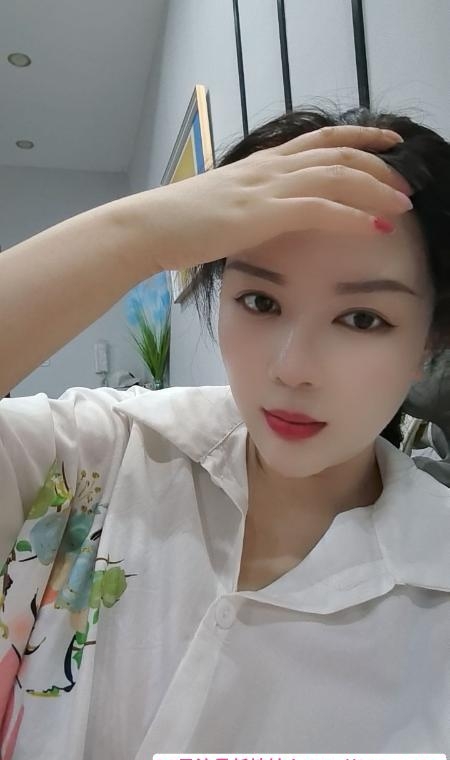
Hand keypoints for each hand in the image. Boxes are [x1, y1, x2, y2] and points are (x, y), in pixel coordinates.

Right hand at [140, 126, 412, 273]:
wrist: (148, 226)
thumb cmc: (177, 223)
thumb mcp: (221, 205)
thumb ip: (248, 204)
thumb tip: (261, 217)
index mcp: (260, 165)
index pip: (318, 141)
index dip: (358, 140)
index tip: (386, 146)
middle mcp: (268, 168)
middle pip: (336, 153)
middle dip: (378, 165)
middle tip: (405, 182)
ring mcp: (266, 188)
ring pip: (336, 177)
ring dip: (375, 190)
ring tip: (401, 206)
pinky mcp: (263, 213)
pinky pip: (320, 208)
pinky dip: (353, 217)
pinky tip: (375, 228)